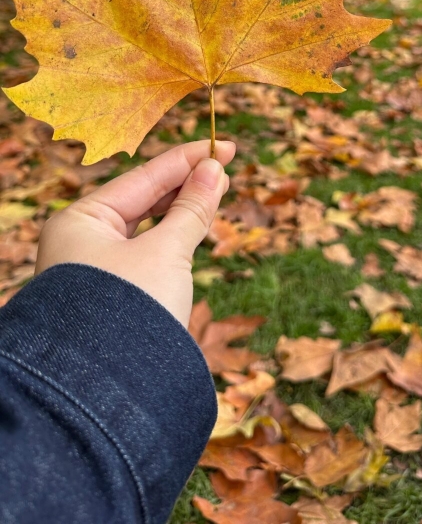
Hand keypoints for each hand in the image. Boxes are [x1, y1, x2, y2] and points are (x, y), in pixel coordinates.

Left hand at [35, 140, 235, 326]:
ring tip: (216, 192)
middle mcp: (80, 241)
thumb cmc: (129, 310)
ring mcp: (93, 270)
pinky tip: (195, 228)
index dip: (186, 160)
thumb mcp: (168, 252)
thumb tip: (214, 170)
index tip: (223, 146)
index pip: (141, 177)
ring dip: (181, 211)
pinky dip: (172, 240)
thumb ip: (193, 209)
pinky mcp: (109, 296)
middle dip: (184, 185)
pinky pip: (144, 254)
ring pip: (145, 228)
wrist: (107, 394)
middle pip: (141, 199)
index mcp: (80, 221)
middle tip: (224, 169)